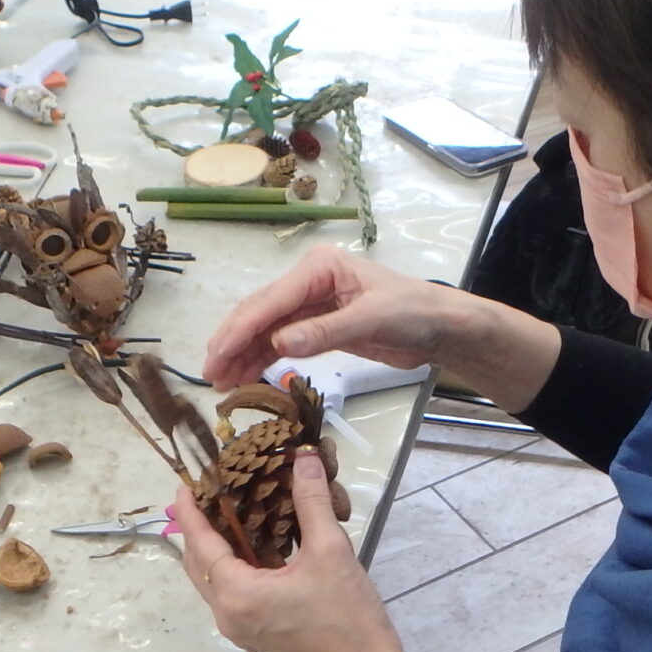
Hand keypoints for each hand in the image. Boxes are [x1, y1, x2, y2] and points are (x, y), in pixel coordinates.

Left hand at [173, 452, 408, 651]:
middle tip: (206, 495)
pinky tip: (251, 547)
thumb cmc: (346, 613)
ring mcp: (238, 630)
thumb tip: (304, 458)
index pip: (201, 546)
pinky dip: (230, 569)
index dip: (190, 513)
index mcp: (238, 594)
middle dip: (197, 530)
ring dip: (213, 550)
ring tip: (225, 515)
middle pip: (198, 566)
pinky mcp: (253, 636)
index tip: (183, 486)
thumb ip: (311, 501)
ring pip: (211, 582)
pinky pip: (228, 595)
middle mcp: (228, 615)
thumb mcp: (330, 550)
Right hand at [202, 245, 561, 409]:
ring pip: (265, 329)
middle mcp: (309, 280)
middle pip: (260, 312)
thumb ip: (325, 332)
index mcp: (319, 267)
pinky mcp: (318, 326)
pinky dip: (262, 359)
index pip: (271, 300)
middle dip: (232, 343)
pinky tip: (245, 378)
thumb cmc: (414, 312)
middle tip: (209, 375)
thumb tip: (278, 343)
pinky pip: (281, 342)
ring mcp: (311, 303)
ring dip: (243, 355)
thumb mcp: (373, 319)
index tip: (216, 355)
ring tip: (220, 384)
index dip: (241, 329)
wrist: (442, 327)